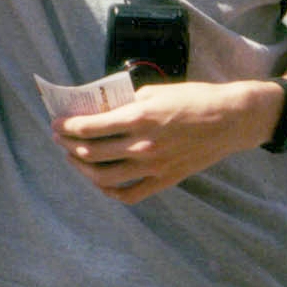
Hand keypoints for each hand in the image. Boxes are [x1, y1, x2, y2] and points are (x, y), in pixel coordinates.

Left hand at [51, 79, 278, 203]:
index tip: (56, 123)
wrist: (231, 119)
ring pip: (104, 178)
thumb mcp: (155, 91)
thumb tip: (99, 110)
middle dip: (68, 145)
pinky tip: (100, 182)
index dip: (67, 126)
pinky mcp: (165, 180)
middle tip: (59, 138)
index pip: (89, 128)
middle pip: (91, 153)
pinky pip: (129, 194)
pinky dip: (109, 191)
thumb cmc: (194, 99)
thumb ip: (126, 103)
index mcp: (139, 119)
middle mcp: (142, 146)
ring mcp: (153, 167)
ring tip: (74, 157)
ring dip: (82, 168)